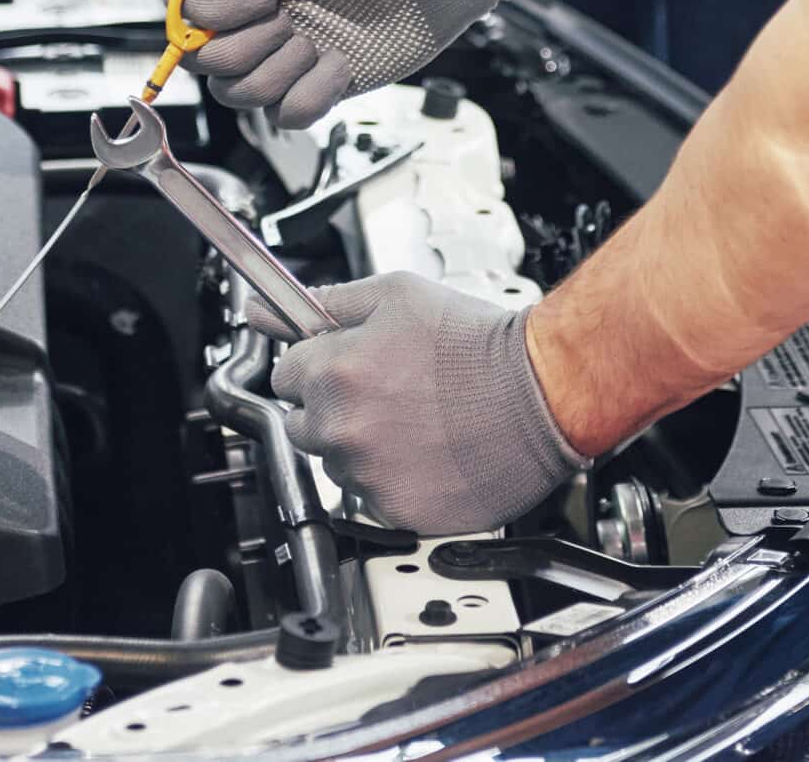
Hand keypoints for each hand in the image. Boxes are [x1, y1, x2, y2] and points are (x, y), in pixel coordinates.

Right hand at [168, 0, 513, 129]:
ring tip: (315, 40)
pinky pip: (289, 115)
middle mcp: (262, 13)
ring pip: (241, 95)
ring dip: (275, 72)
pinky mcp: (326, 81)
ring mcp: (293, 50)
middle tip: (288, 13)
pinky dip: (311, 95)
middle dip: (244, 45)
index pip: (184, 8)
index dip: (207, 14)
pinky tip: (339, 64)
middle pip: (205, 62)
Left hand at [252, 274, 587, 535]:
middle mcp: (343, 428)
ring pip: (336, 464)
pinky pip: (371, 498)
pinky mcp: (397, 511)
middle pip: (302, 423)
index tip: (340, 365)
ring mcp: (368, 475)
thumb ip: (327, 304)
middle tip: (386, 393)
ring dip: (361, 446)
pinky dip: (391, 481)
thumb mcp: (398, 296)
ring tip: (414, 422)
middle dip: (332, 407)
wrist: (541, 394)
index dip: (314, 365)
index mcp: (335, 371)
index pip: (283, 374)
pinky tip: (427, 453)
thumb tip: (267, 309)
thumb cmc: (479, 344)